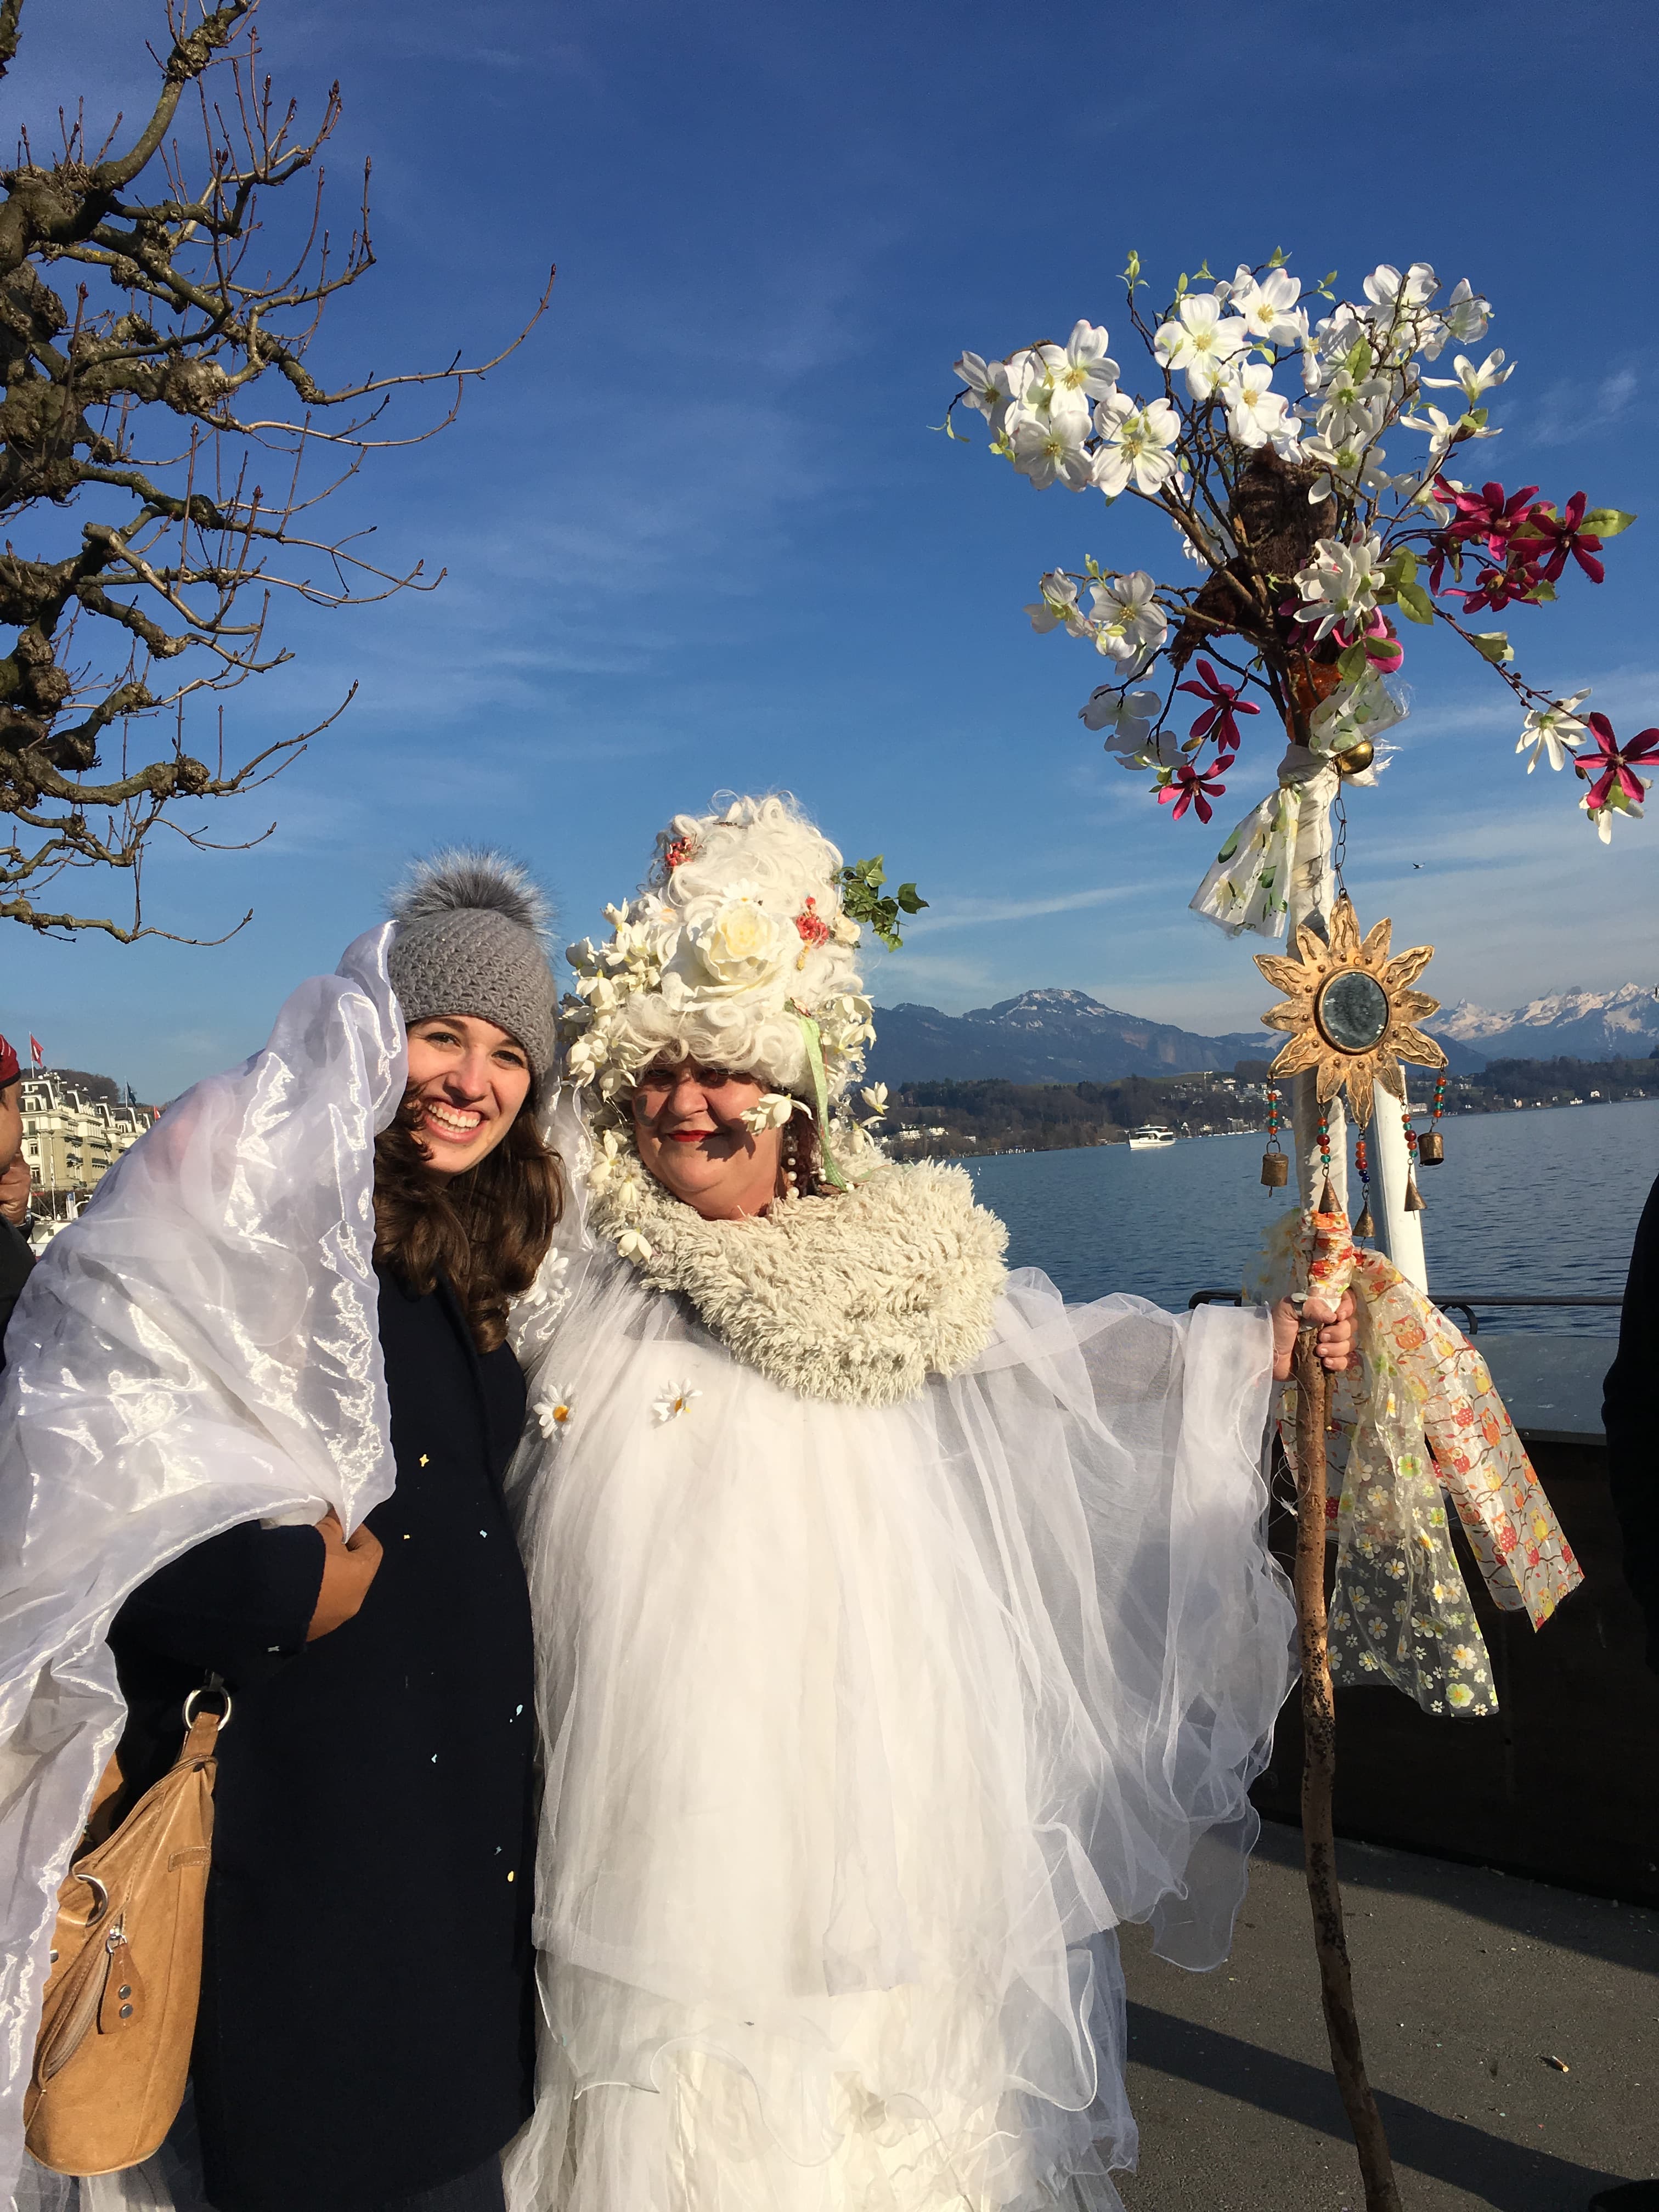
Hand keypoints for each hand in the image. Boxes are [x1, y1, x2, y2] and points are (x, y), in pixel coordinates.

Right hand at [306, 1509, 382, 1640]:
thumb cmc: (302, 1560)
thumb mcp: (321, 1532)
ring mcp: (333, 1620)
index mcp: (361, 1577)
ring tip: (303, 1565)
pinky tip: (293, 1584)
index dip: (358, 1532)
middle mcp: (354, 1602)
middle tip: (320, 1543)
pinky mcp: (313, 1631)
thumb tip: (338, 1519)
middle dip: (340, 1555)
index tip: (339, 1524)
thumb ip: (335, 1524)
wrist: (265, 1600)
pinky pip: (319, 1607)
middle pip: (354, 1571)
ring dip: (326, 1577)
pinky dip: (312, 1594)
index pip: (372, 1548)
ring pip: (337, 1591)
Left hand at [1271, 1290, 1356, 1380]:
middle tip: (1320, 1336)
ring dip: (1336, 1348)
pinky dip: (1337, 1362)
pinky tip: (1324, 1362)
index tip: (1338, 1316)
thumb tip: (1333, 1316)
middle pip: (1351, 1325)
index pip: (1346, 1301)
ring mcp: (1330, 1343)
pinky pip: (1344, 1362)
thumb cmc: (1276, 1328)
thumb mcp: (1287, 1309)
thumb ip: (1310, 1306)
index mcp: (1321, 1309)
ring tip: (1318, 1351)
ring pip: (1349, 1344)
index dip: (1348, 1307)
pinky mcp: (1328, 1361)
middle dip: (1339, 1332)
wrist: (1268, 1354)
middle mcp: (1329, 1325)